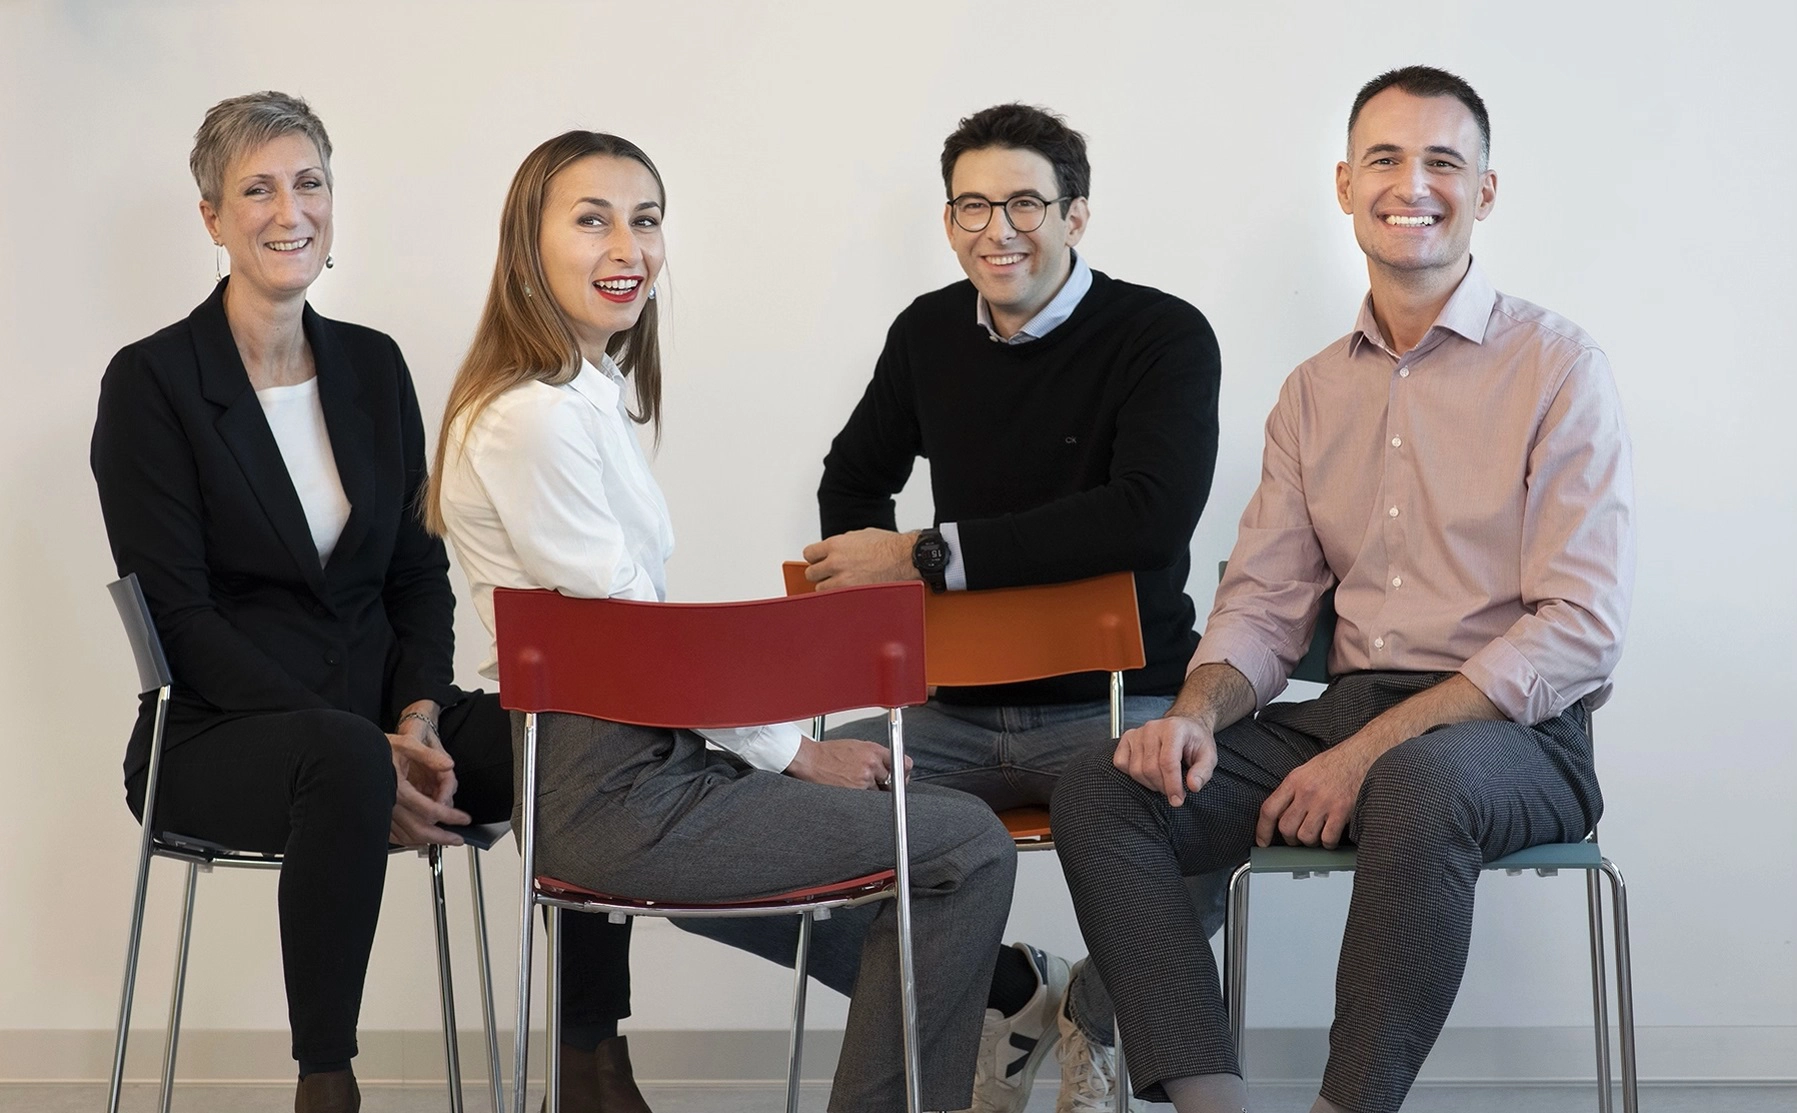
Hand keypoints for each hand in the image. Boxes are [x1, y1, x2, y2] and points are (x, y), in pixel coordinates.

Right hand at [388, 718, 470, 846]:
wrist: (353, 756)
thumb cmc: (377, 749)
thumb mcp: (406, 744)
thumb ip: (429, 755)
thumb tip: (448, 765)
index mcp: (399, 790)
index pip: (430, 810)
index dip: (450, 816)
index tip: (464, 819)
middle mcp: (389, 805)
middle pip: (419, 830)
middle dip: (441, 837)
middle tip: (457, 839)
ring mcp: (381, 813)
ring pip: (406, 837)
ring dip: (426, 841)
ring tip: (442, 840)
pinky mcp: (376, 816)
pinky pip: (393, 836)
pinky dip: (408, 840)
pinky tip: (418, 839)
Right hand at [783, 737, 911, 789]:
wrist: (810, 760)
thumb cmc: (829, 753)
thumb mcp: (857, 746)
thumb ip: (876, 755)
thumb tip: (891, 764)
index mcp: (874, 750)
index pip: (904, 763)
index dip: (905, 772)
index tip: (903, 776)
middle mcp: (871, 763)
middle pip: (895, 781)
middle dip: (889, 784)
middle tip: (880, 784)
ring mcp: (864, 779)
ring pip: (880, 792)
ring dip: (872, 792)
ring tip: (857, 784)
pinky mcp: (855, 791)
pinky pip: (867, 799)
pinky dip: (862, 797)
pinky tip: (850, 789)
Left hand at [801, 529, 918, 590]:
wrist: (906, 558)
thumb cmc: (889, 546)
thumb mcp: (859, 536)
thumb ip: (841, 544)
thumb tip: (831, 552)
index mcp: (835, 545)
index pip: (809, 554)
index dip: (815, 558)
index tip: (820, 561)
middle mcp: (836, 563)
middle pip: (811, 574)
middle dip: (821, 573)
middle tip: (832, 573)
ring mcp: (843, 582)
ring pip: (821, 589)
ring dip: (830, 587)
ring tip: (844, 584)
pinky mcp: (852, 596)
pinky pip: (836, 600)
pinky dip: (840, 598)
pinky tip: (849, 592)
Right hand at [1113, 714, 1217, 806]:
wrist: (1184, 726)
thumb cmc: (1195, 741)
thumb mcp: (1208, 756)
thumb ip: (1202, 772)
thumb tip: (1192, 786)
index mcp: (1174, 729)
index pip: (1167, 762)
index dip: (1172, 785)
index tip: (1177, 800)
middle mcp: (1152, 728)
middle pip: (1150, 768)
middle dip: (1163, 787)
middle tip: (1173, 791)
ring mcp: (1137, 733)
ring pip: (1136, 770)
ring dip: (1150, 783)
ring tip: (1163, 781)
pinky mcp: (1127, 738)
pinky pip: (1121, 763)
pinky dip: (1132, 774)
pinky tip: (1147, 774)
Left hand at [1256, 736, 1376, 848]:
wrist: (1363, 754)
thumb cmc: (1336, 763)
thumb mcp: (1306, 771)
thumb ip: (1292, 791)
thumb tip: (1280, 816)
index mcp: (1294, 780)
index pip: (1269, 810)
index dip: (1262, 830)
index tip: (1263, 842)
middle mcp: (1306, 792)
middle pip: (1286, 828)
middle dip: (1291, 838)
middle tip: (1298, 837)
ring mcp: (1324, 802)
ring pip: (1306, 836)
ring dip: (1310, 842)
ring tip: (1317, 835)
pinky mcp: (1342, 811)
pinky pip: (1328, 838)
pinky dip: (1328, 843)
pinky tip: (1331, 837)